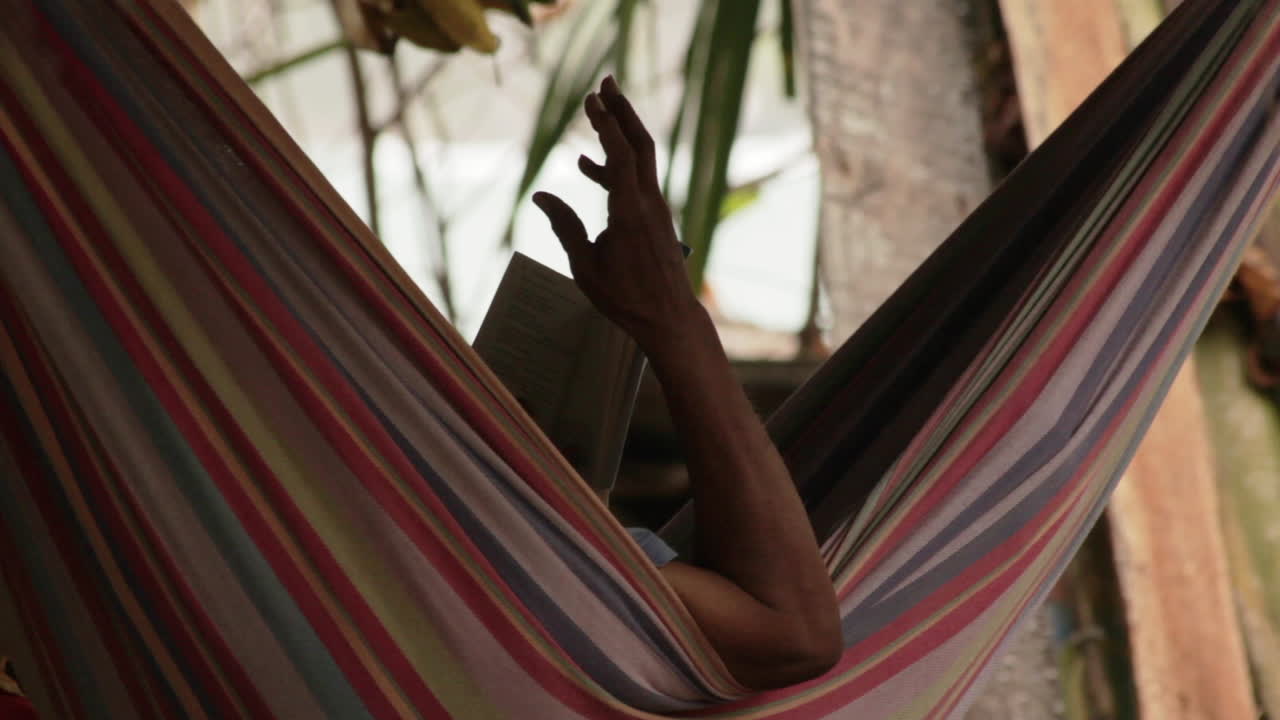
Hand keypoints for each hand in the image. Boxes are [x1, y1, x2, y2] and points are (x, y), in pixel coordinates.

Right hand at [532, 75, 701, 351]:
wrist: (669, 318)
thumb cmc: (626, 298)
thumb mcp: (586, 267)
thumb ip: (565, 227)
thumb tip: (541, 196)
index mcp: (630, 213)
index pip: (619, 156)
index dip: (605, 124)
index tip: (591, 99)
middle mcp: (648, 204)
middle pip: (640, 144)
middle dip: (622, 111)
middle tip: (605, 83)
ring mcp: (656, 209)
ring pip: (641, 159)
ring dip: (620, 133)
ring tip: (595, 114)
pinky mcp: (656, 218)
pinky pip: (637, 180)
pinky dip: (616, 165)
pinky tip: (587, 168)